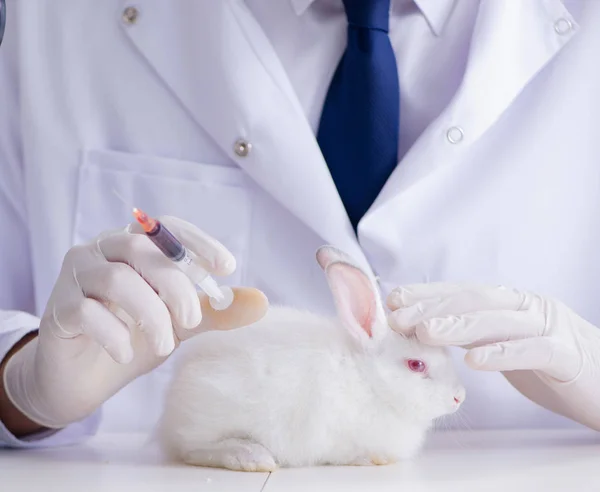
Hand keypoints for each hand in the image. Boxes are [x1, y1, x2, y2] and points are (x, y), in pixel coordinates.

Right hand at [2, 216, 267, 428]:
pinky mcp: (57, 310)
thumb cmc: (133, 337)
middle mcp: (101, 251)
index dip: (197, 242)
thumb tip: (262, 301)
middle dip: (176, 284)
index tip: (227, 268)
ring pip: (116, 278)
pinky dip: (115, 334)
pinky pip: (86, 312)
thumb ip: (215, 310)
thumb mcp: (180, 323)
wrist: (82, 379)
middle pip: (141, 248)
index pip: (165, 227)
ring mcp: (75, 278)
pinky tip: (127, 353)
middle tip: (192, 319)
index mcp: (132, 245)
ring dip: (150, 313)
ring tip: (164, 345)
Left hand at [386, 283, 599, 429]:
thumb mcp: (505, 345)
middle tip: (398, 318)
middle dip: (432, 307)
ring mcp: (549, 326)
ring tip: (425, 332)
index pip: (462, 293)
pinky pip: (534, 350)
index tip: (393, 300)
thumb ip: (473, 334)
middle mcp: (528, 306)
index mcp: (511, 303)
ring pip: (498, 320)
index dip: (427, 295)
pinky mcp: (568, 354)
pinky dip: (503, 354)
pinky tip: (475, 362)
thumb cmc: (551, 366)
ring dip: (458, 325)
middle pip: (474, 301)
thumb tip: (425, 329)